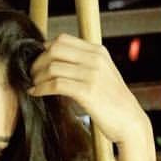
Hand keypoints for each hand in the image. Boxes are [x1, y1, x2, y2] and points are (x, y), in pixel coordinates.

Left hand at [27, 33, 150, 147]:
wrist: (129, 120)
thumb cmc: (112, 101)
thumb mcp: (101, 75)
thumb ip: (83, 65)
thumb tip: (55, 62)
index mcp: (98, 52)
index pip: (63, 39)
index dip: (45, 49)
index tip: (37, 62)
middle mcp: (95, 59)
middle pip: (55, 49)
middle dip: (38, 61)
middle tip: (31, 74)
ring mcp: (92, 74)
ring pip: (53, 67)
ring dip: (37, 77)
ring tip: (33, 85)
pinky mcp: (87, 91)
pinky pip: (56, 84)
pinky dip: (41, 88)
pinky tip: (35, 93)